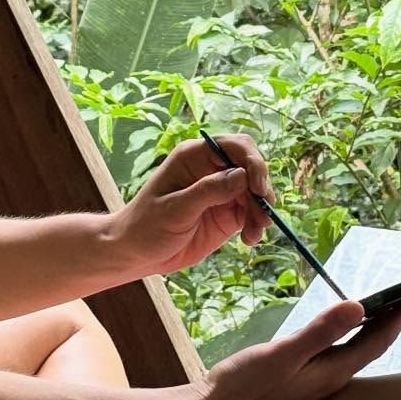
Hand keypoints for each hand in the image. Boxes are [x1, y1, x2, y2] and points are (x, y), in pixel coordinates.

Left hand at [109, 134, 274, 277]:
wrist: (137, 253)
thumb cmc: (147, 225)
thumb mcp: (175, 208)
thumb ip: (208, 191)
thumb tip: (242, 176)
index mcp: (194, 157)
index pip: (234, 146)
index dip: (252, 162)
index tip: (258, 187)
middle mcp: (212, 170)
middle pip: (251, 167)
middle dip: (262, 187)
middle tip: (264, 212)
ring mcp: (222, 192)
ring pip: (255, 192)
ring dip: (261, 210)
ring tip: (255, 233)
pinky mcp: (227, 214)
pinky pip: (251, 213)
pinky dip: (256, 225)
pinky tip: (250, 239)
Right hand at [169, 292, 400, 399]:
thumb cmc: (242, 389)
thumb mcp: (280, 356)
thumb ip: (319, 332)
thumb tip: (359, 307)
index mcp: (331, 374)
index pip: (378, 340)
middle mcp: (329, 380)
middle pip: (373, 344)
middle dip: (397, 319)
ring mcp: (313, 381)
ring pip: (356, 349)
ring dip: (376, 326)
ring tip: (392, 306)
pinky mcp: (298, 380)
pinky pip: (337, 352)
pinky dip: (349, 333)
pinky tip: (344, 327)